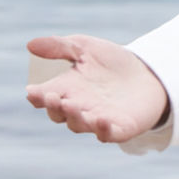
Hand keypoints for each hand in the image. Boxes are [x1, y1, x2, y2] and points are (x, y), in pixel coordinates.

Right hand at [24, 33, 174, 149]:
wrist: (147, 72)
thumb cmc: (111, 61)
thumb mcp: (85, 47)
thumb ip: (60, 46)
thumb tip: (30, 44)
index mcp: (66, 89)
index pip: (44, 97)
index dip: (37, 97)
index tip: (32, 92)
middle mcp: (78, 107)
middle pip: (58, 114)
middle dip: (53, 107)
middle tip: (52, 97)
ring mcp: (97, 119)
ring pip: (79, 125)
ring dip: (74, 117)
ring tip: (71, 105)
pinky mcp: (119, 128)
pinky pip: (108, 134)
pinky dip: (102, 130)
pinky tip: (101, 120)